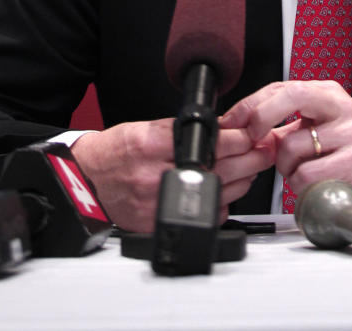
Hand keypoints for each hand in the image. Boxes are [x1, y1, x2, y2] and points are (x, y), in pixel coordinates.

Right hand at [71, 119, 273, 232]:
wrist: (87, 180)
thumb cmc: (114, 152)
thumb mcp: (143, 129)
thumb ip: (178, 132)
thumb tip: (218, 130)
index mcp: (151, 146)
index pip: (207, 142)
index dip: (237, 138)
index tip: (252, 133)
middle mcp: (155, 175)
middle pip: (218, 168)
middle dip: (249, 158)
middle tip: (264, 149)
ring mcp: (158, 202)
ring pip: (216, 192)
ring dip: (242, 179)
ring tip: (253, 167)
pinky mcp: (159, 222)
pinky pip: (202, 214)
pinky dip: (222, 202)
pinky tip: (229, 190)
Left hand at [220, 80, 351, 211]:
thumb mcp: (321, 126)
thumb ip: (285, 125)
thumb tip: (244, 130)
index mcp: (327, 93)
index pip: (281, 88)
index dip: (251, 105)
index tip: (232, 121)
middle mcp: (339, 106)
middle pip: (287, 98)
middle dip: (260, 119)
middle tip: (253, 141)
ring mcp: (349, 132)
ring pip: (291, 148)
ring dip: (285, 168)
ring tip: (302, 172)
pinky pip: (306, 176)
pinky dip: (301, 186)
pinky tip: (315, 184)